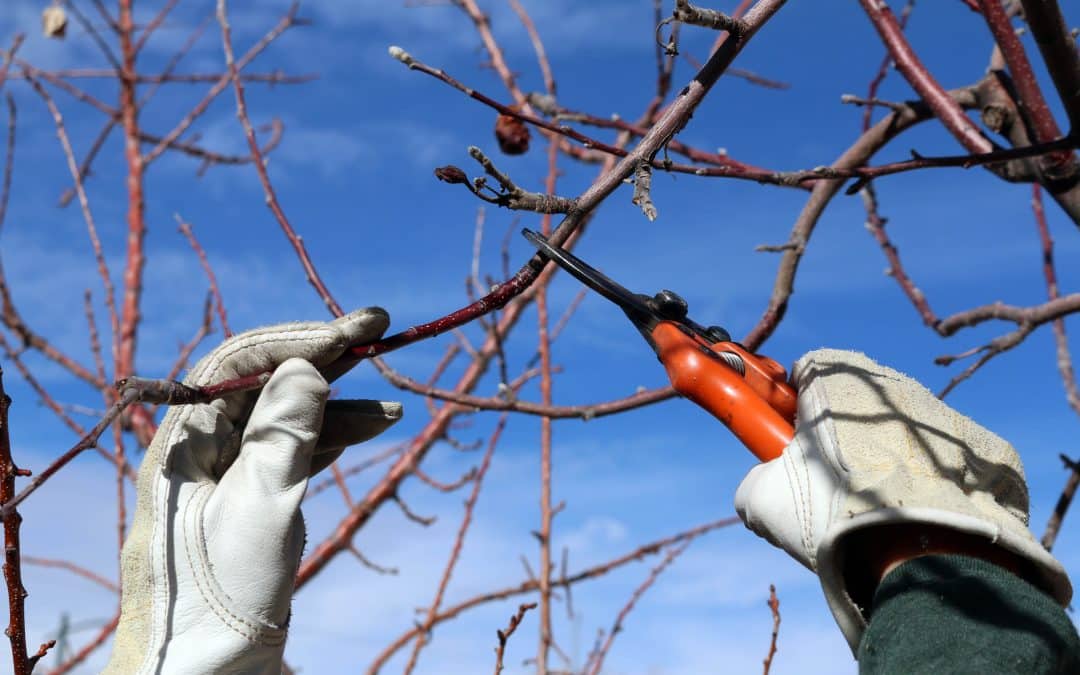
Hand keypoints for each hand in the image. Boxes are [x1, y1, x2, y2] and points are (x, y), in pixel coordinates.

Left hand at [105, 308, 401, 673]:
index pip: (239, 363)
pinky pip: (292, 453)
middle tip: (378, 330)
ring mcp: (226, 478)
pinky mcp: (250, 505)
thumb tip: (306, 368)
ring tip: (390, 402)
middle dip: (322, 357)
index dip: (300, 338)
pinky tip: (373, 427)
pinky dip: (332, 438)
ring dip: (336, 403)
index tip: (356, 330)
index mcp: (182, 443)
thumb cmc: (220, 595)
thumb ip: (285, 431)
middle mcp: (199, 451)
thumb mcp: (261, 505)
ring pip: (284, 418)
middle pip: (264, 382)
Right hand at [734, 349, 1070, 651]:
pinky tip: (920, 517)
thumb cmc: (832, 514)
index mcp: (836, 377)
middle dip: (842, 433)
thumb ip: (755, 478)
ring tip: (879, 509)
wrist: (922, 555)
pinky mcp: (987, 448)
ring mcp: (945, 414)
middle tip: (831, 482)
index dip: (793, 406)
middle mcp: (893, 382)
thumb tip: (764, 486)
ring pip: (904, 429)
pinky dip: (934, 482)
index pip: (805, 370)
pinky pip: (949, 459)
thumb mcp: (761, 499)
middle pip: (857, 400)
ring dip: (889, 457)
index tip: (791, 442)